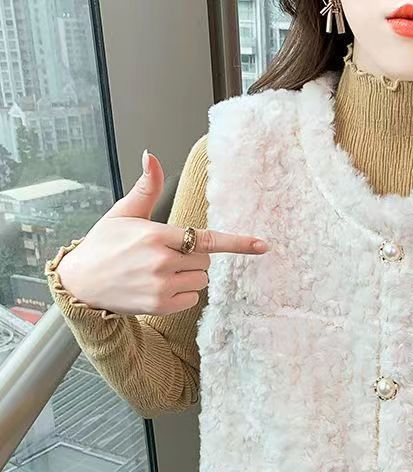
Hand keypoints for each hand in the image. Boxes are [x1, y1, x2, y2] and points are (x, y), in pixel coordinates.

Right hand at [55, 149, 267, 315]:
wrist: (81, 283)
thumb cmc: (104, 245)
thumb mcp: (122, 213)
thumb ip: (146, 188)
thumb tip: (152, 155)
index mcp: (156, 235)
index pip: (206, 238)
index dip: (237, 242)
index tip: (262, 245)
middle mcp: (161, 262)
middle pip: (205, 259)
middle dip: (192, 255)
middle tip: (163, 255)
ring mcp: (162, 286)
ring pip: (201, 279)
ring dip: (188, 275)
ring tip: (158, 272)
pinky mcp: (162, 306)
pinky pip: (192, 297)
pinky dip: (181, 293)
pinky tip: (158, 288)